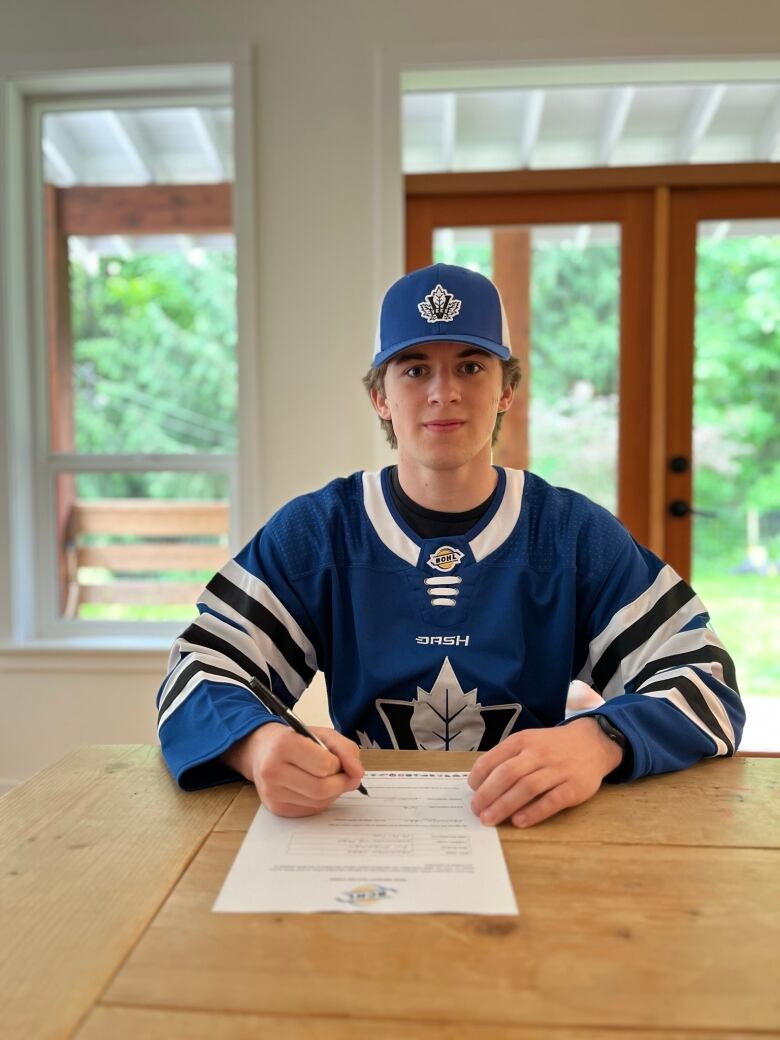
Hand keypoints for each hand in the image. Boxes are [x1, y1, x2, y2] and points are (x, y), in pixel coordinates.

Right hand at [222, 723, 365, 816]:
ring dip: (332, 793)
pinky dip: (321, 801)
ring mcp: (272, 792)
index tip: (336, 760)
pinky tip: (315, 788)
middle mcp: (273, 770)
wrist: (261, 750)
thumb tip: (358, 773)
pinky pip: (310, 810)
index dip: (338, 764)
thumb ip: (345, 749)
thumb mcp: (321, 733)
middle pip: (322, 789)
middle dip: (340, 784)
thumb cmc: (295, 739)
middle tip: (345, 776)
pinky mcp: (275, 808)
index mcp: (284, 745)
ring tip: (328, 779)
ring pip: (318, 803)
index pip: (324, 766)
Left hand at [467, 716, 623, 828]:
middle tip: (476, 810)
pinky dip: (534, 812)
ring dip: (505, 805)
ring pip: (527, 787)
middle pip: (508, 774)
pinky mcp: (574, 787)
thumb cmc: (552, 747)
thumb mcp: (528, 742)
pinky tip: (519, 822)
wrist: (593, 742)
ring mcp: (558, 770)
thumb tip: (481, 784)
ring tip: (490, 819)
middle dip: (488, 794)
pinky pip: (552, 801)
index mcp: (523, 741)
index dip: (479, 777)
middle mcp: (539, 754)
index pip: (494, 759)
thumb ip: (507, 758)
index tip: (471, 791)